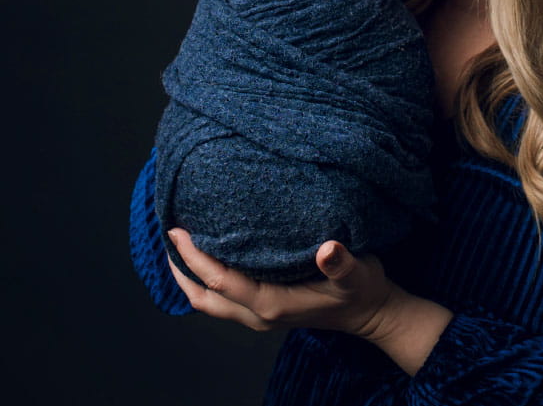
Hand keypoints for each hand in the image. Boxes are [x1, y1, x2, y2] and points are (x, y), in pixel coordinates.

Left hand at [166, 229, 394, 338]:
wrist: (371, 314)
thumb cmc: (362, 290)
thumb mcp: (358, 272)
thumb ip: (341, 262)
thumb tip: (328, 249)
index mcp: (272, 303)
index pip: (221, 281)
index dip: (195, 258)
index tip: (178, 230)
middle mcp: (259, 313)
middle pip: (203, 297)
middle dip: (181, 269)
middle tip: (169, 234)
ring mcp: (260, 315)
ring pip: (210, 302)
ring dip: (191, 277)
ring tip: (179, 248)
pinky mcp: (265, 310)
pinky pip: (223, 299)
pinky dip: (207, 281)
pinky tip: (210, 259)